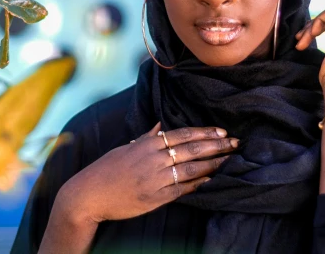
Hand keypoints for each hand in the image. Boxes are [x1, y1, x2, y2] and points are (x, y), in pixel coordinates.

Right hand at [57, 122, 237, 224]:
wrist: (89, 194)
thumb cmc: (106, 170)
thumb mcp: (125, 148)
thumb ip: (146, 138)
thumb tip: (160, 126)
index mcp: (146, 145)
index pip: (182, 135)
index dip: (204, 132)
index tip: (221, 131)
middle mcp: (153, 159)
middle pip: (192, 150)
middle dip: (217, 146)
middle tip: (236, 143)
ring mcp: (155, 179)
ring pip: (191, 169)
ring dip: (214, 164)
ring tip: (230, 160)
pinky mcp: (155, 198)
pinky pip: (182, 190)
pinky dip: (198, 184)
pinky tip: (212, 180)